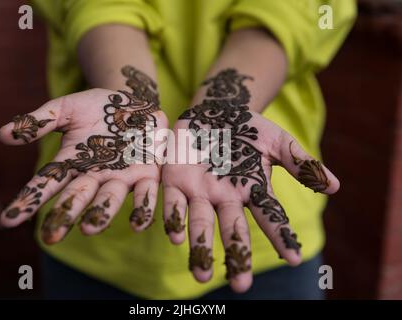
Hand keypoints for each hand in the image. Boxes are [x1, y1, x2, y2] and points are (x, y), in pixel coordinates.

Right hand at [0, 66, 166, 243]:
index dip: (28, 201)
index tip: (9, 220)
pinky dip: (143, 209)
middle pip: (77, 197)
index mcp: (72, 162)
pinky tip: (139, 225)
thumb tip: (3, 135)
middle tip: (50, 236)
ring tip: (89, 229)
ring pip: (110, 199)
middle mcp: (95, 176)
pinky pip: (146, 194)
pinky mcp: (147, 174)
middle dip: (64, 215)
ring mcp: (121, 177)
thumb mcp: (67, 109)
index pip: (45, 183)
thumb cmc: (99, 108)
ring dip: (101, 214)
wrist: (135, 104)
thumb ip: (41, 121)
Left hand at [162, 69, 339, 291]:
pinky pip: (172, 202)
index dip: (281, 236)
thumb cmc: (248, 130)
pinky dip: (173, 218)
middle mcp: (225, 198)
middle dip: (236, 255)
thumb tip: (334, 186)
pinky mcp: (175, 180)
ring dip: (200, 247)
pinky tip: (175, 237)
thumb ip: (300, 162)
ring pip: (199, 223)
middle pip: (233, 230)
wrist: (214, 111)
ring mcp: (199, 191)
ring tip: (201, 273)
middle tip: (241, 285)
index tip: (294, 258)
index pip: (270, 217)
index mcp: (252, 191)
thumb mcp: (277, 142)